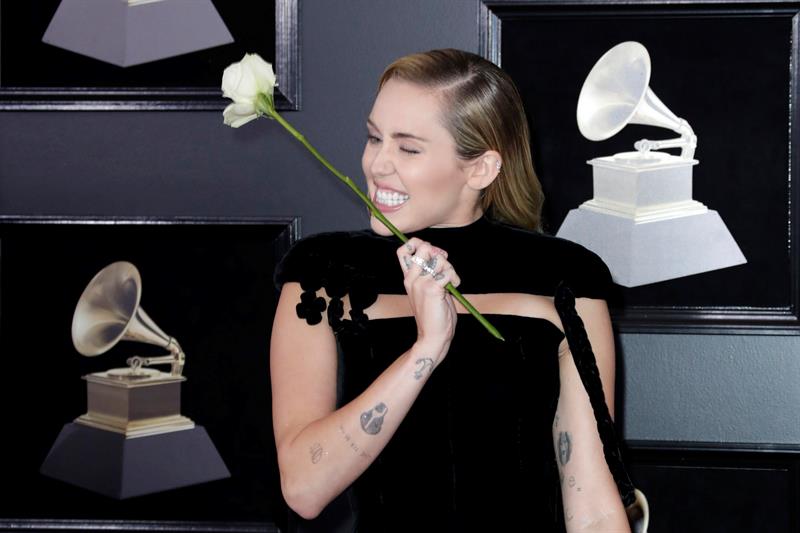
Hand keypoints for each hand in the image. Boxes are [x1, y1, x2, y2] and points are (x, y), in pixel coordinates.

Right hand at [397, 238, 461, 363]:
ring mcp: (420, 283)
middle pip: (423, 247)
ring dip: (450, 267)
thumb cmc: (434, 314)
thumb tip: (440, 255)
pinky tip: (454, 286)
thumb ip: (431, 272)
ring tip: (451, 280)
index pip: (403, 249)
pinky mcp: (432, 289)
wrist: (432, 336)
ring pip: (439, 259)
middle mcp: (411, 278)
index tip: (431, 254)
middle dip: (439, 253)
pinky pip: (447, 272)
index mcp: (408, 277)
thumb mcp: (429, 289)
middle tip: (444, 266)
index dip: (417, 243)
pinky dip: (454, 277)